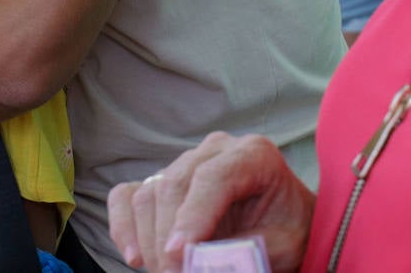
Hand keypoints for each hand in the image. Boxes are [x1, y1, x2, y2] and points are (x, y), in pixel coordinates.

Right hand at [107, 133, 314, 272]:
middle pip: (175, 185)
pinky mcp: (160, 180)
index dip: (193, 217)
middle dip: (168, 237)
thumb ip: (244, 251)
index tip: (179, 256)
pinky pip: (125, 196)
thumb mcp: (281, 246)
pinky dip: (123, 226)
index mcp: (252, 154)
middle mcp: (214, 150)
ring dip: (149, 241)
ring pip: (148, 194)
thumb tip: (200, 263)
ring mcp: (183, 162)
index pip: (213, 178)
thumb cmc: (287, 233)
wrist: (285, 226)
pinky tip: (135, 257)